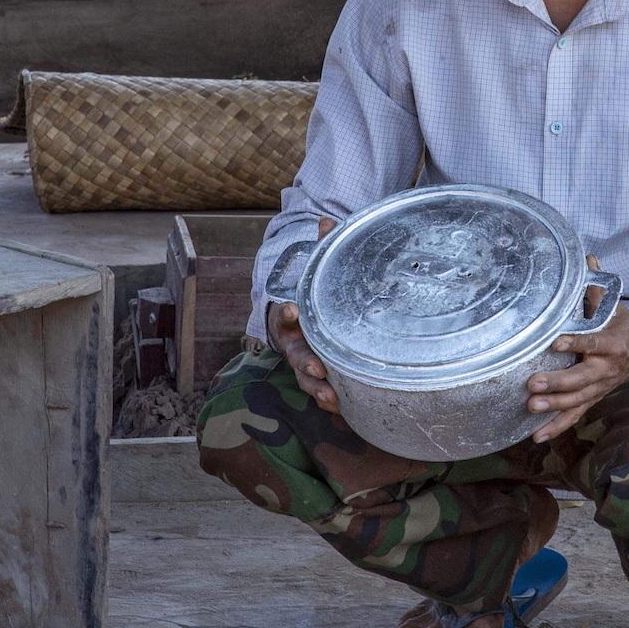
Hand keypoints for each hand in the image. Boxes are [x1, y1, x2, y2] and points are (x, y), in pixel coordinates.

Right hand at [272, 217, 339, 413]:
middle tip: (318, 368)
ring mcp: (302, 363)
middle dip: (305, 362)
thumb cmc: (310, 297)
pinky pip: (320, 392)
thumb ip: (319, 248)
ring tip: (329, 397)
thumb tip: (326, 218)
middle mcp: (293, 343)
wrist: (298, 321)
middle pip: (295, 355)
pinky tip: (344, 409)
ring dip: (316, 389)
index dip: (287, 313)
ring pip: (305, 380)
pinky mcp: (316, 377)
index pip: (285, 315)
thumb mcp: (313, 274)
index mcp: (291, 318)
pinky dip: (329, 401)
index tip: (292, 308)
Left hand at [526, 265, 628, 440]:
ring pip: (577, 401)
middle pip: (581, 379)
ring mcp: (600, 388)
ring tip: (530, 407)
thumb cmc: (624, 327)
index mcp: (612, 343)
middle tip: (533, 385)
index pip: (592, 342)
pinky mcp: (593, 399)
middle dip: (557, 383)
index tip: (554, 341)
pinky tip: (537, 436)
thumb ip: (596, 288)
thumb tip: (586, 256)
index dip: (574, 342)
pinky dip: (557, 427)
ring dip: (554, 407)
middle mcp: (606, 369)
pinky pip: (575, 416)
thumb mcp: (615, 307)